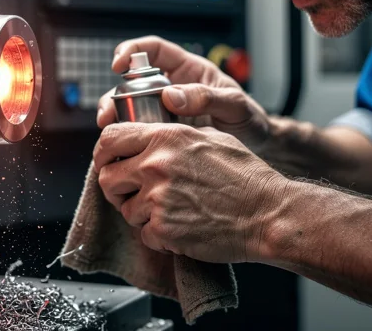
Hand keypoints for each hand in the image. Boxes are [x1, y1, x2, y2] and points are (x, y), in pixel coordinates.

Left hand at [93, 122, 286, 263]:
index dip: (103, 153)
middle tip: (134, 194)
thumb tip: (150, 137)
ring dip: (141, 215)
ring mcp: (157, 198)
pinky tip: (180, 229)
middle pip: (106, 177)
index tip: (108, 162)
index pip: (109, 137)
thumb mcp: (209, 137)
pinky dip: (158, 237)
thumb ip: (173, 135)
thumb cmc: (246, 176)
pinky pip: (144, 234)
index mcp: (165, 138)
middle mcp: (156, 165)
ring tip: (169, 212)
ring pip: (124, 209)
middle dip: (117, 187)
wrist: (267, 213)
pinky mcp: (163, 230)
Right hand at [97, 36, 271, 151]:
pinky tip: (122, 149)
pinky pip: (138, 132)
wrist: (258, 149)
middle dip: (113, 95)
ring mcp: (164, 112)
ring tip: (108, 132)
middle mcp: (171, 88)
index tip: (118, 65)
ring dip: (115, 119)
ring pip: (129, 109)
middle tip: (107, 113)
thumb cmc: (250, 121)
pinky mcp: (162, 134)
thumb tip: (171, 96)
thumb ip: (207, 98)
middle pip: (131, 83)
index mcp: (188, 70)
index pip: (154, 50)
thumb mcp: (235, 106)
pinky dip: (126, 138)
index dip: (132, 51)